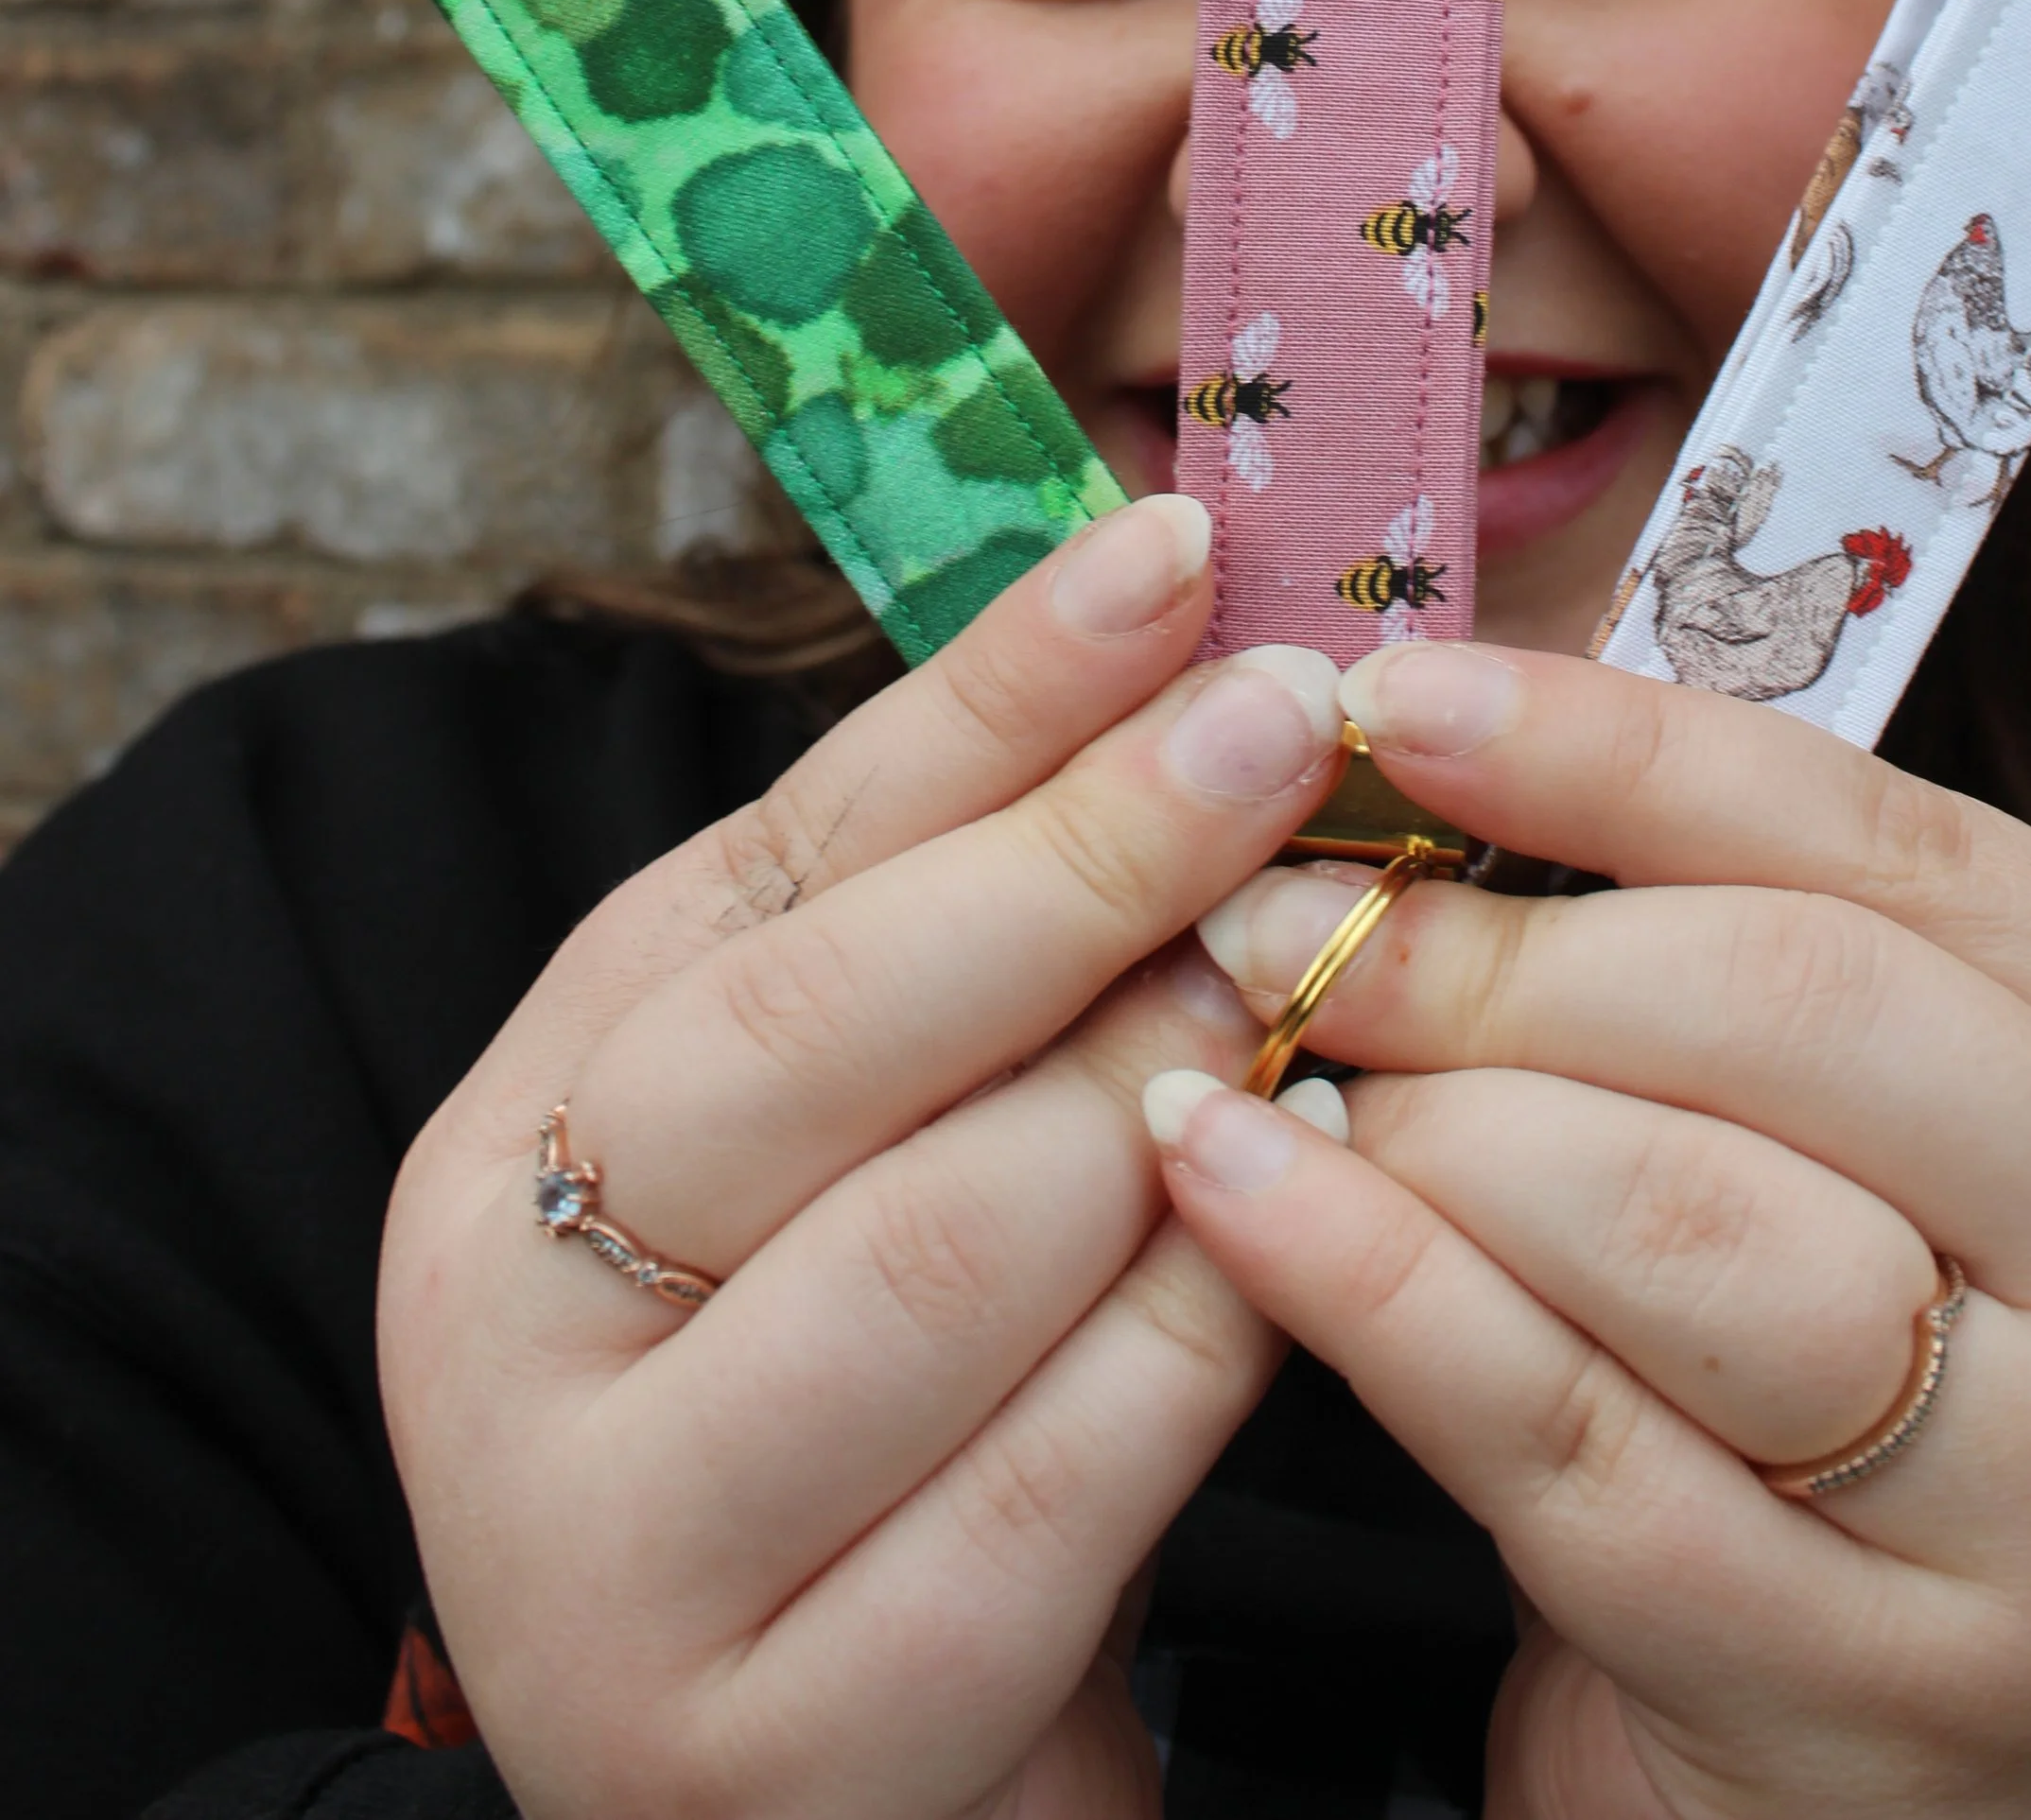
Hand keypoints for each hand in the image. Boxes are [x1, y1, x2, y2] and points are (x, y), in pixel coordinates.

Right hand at [380, 498, 1350, 1819]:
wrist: (844, 1787)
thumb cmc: (883, 1399)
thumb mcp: (859, 1137)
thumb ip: (966, 924)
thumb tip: (1178, 633)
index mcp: (521, 1119)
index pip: (771, 857)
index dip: (987, 695)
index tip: (1177, 551)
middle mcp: (504, 1319)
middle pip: (819, 1030)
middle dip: (1086, 860)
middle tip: (1290, 734)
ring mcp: (609, 1555)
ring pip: (936, 1253)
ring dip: (1162, 1101)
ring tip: (1309, 996)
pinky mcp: (765, 1748)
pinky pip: (1042, 1497)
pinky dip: (1203, 1338)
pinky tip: (1303, 1239)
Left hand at [1149, 643, 2030, 1819]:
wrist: (1853, 1786)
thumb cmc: (1802, 1379)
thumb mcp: (1822, 1145)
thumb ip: (1691, 940)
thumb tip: (1412, 714)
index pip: (1884, 847)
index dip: (1616, 751)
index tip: (1389, 693)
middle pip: (1801, 1015)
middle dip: (1499, 943)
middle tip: (1281, 910)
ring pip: (1693, 1226)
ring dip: (1432, 1117)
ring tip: (1262, 1052)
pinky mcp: (1866, 1699)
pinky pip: (1573, 1442)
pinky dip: (1368, 1287)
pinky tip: (1227, 1186)